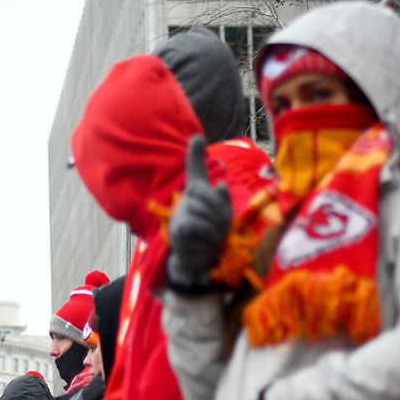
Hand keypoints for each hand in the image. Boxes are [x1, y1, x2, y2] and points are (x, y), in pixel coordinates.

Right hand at [167, 136, 231, 293]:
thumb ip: (220, 200)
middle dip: (221, 217)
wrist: (195, 262)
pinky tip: (204, 244)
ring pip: (208, 214)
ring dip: (217, 231)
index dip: (196, 154)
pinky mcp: (179, 230)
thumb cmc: (209, 236)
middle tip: (219, 231)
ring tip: (212, 240)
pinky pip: (201, 227)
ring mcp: (180, 215)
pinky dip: (208, 238)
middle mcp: (187, 202)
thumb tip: (219, 185)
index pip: (196, 171)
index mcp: (196, 195)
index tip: (197, 137)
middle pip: (211, 197)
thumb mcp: (220, 216)